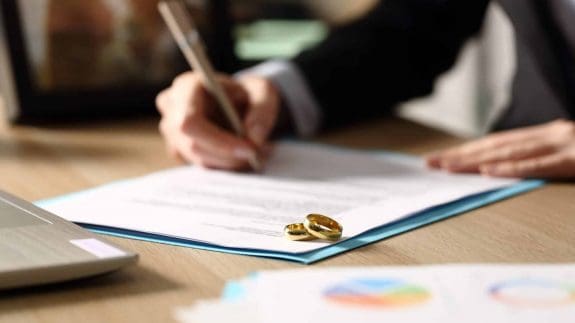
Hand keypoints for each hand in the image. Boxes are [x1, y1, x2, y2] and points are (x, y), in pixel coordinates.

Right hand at [156, 72, 279, 169]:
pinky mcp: (178, 148)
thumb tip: (253, 138)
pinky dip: (226, 164)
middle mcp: (171, 107)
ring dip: (231, 161)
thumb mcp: (263, 92)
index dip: (218, 141)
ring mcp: (170, 130)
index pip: (189, 122)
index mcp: (186, 86)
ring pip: (200, 159)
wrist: (238, 102)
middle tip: (258, 154)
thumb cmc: (247, 93)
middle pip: (193, 145)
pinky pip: (203, 164)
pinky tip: (242, 152)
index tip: (249, 149)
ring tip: (257, 151)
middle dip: (229, 155)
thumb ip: (263, 110)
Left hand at [426, 119, 574, 178]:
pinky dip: (510, 168)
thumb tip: (511, 166)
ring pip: (509, 153)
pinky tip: (488, 172)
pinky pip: (538, 165)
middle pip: (495, 146)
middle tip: (431, 162)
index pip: (498, 143)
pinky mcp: (573, 160)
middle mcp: (549, 135)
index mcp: (547, 134)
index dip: (468, 150)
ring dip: (475, 161)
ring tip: (448, 167)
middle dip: (460, 155)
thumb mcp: (571, 152)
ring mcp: (561, 145)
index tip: (443, 158)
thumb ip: (544, 156)